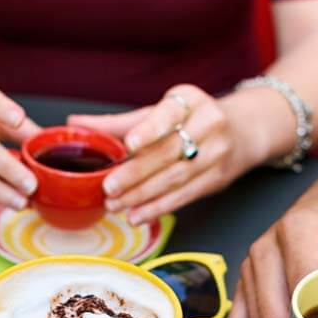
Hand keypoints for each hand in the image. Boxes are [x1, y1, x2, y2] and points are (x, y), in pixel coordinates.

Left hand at [69, 85, 237, 226]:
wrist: (243, 131)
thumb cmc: (189, 120)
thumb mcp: (158, 114)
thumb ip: (117, 123)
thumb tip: (74, 123)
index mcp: (189, 101)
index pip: (167, 115)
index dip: (149, 131)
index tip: (129, 143)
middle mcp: (208, 124)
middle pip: (168, 152)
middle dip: (136, 174)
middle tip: (108, 188)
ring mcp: (216, 153)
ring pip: (175, 178)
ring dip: (142, 196)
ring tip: (115, 205)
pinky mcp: (217, 179)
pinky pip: (184, 196)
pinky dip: (158, 208)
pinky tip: (137, 215)